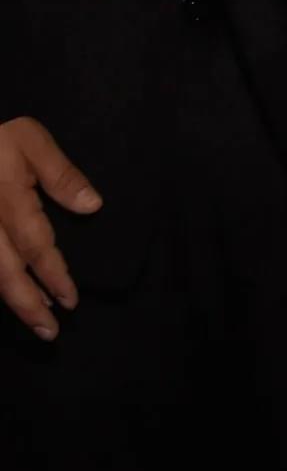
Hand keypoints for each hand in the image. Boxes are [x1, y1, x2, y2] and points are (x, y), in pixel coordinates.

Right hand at [0, 117, 101, 340]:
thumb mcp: (30, 139)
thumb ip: (61, 173)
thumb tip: (93, 206)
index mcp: (8, 198)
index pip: (34, 246)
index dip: (53, 275)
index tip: (71, 299)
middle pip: (5, 272)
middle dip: (29, 304)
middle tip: (51, 331)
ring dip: (12, 300)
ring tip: (38, 321)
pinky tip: (10, 296)